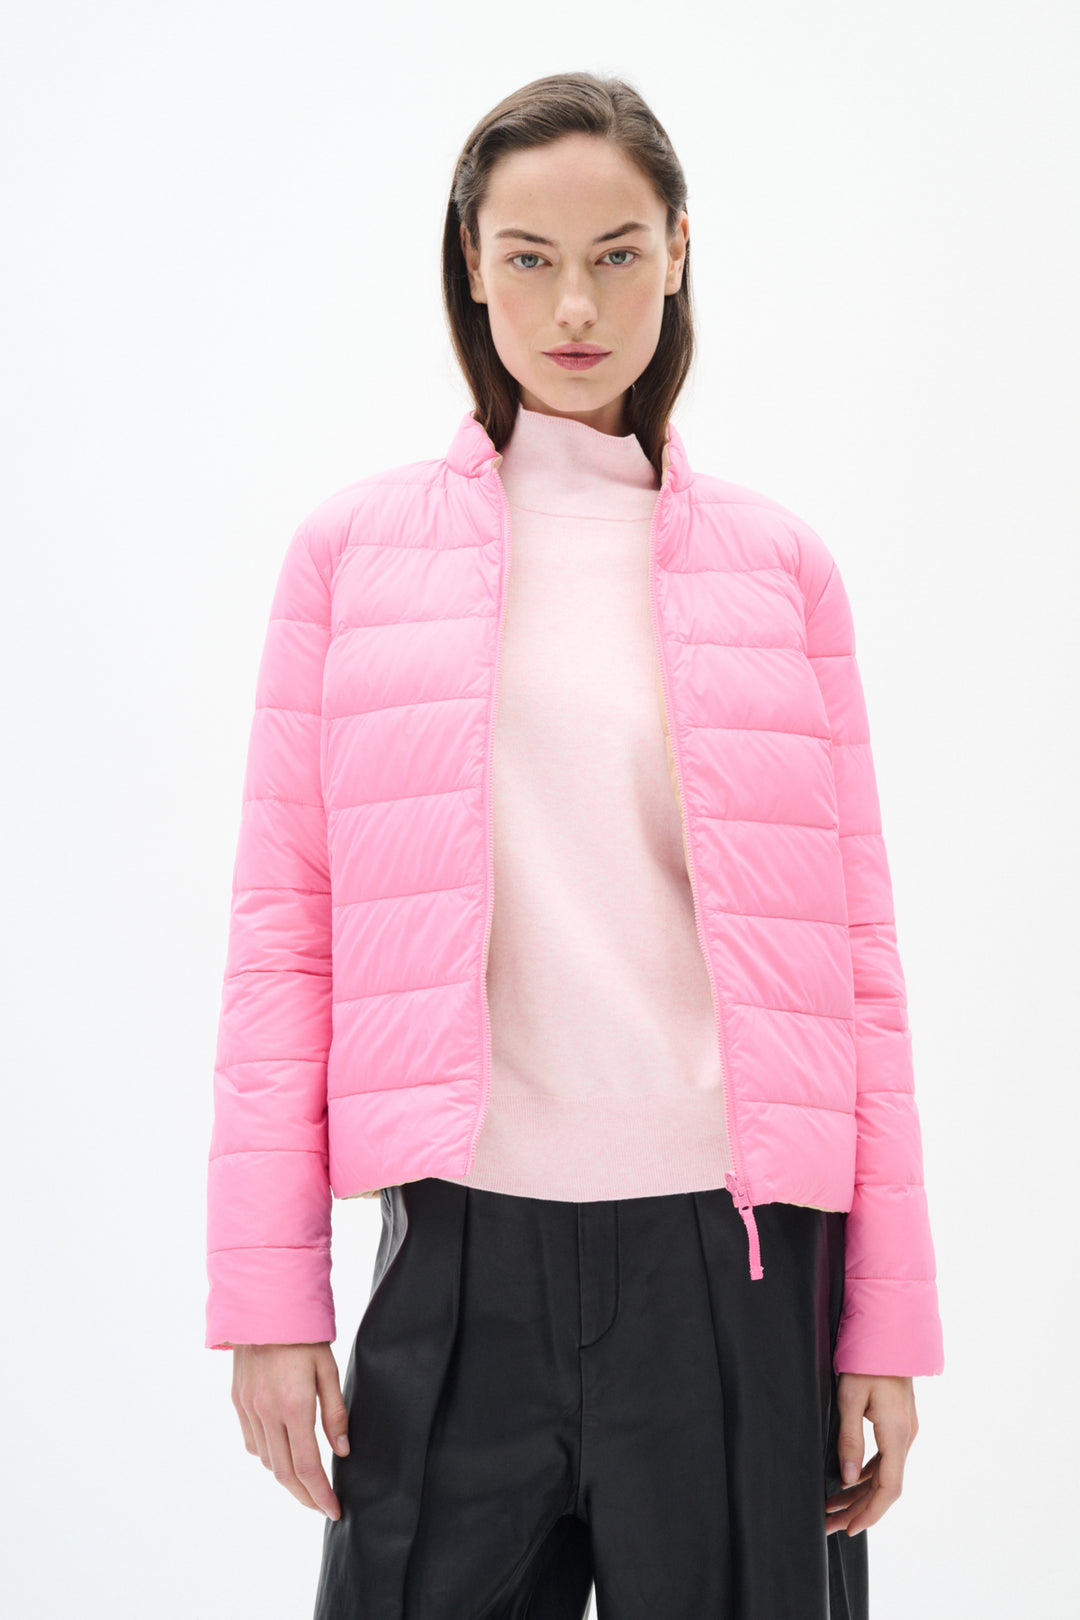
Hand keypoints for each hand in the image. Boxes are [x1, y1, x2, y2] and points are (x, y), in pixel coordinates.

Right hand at [231, 1343, 350, 1518]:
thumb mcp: (328, 1368)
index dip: (321, 1494)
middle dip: (304, 1496)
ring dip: (286, 1478)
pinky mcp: (238, 1401)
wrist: (263, 1305)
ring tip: (306, 1483)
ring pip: (266, 1460)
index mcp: (294, 1406)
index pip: (308, 1466)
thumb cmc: (303, 1334)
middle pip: (284, 1473)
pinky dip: (268, 1456)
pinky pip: (252, 1442)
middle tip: (321, 1506)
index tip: (334, 1510)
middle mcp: (267, 1412)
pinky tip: (282, 1454)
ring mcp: (249, 1408)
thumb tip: (342, 1450)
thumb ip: (335, 1412)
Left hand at [824, 1373, 918, 1536]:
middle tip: (830, 1524)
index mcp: (896, 1433)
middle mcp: (905, 1436)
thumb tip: (846, 1479)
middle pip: (885, 1486)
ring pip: (884, 1473)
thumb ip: (849, 1441)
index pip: (888, 1487)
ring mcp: (904, 1430)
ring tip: (833, 1507)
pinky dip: (866, 1474)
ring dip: (860, 1492)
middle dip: (859, 1509)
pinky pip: (884, 1458)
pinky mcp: (898, 1423)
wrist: (887, 1334)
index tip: (851, 1529)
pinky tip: (847, 1480)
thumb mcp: (850, 1399)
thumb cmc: (866, 1361)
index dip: (870, 1512)